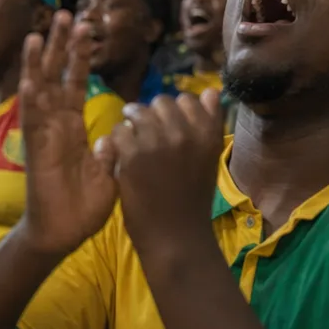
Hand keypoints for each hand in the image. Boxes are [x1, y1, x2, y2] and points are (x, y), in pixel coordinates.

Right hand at [19, 12, 119, 255]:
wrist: (62, 233)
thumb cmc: (83, 206)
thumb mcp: (109, 171)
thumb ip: (113, 150)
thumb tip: (120, 133)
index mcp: (72, 127)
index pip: (74, 83)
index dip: (78, 57)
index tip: (84, 29)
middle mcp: (54, 124)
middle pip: (54, 76)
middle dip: (58, 46)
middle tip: (63, 14)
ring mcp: (43, 134)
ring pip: (38, 90)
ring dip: (38, 63)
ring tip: (38, 32)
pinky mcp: (36, 149)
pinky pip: (33, 119)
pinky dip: (31, 97)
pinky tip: (30, 76)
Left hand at [112, 92, 225, 259]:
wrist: (175, 236)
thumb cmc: (190, 200)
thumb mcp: (208, 159)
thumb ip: (208, 124)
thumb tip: (211, 91)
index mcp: (208, 134)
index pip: (189, 100)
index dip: (176, 111)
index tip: (171, 129)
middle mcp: (185, 132)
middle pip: (161, 102)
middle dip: (152, 115)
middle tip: (148, 137)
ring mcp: (158, 142)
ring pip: (137, 112)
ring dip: (132, 125)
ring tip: (133, 145)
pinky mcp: (132, 154)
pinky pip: (119, 131)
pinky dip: (117, 143)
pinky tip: (123, 160)